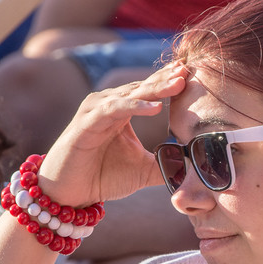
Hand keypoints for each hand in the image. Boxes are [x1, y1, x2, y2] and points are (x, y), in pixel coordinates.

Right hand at [35, 63, 187, 206]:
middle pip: (142, 86)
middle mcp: (108, 105)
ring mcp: (96, 111)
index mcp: (121, 111)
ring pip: (130, 94)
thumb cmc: (101, 177)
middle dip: (166, 78)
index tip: (192, 74)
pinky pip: (114, 109)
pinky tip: (155, 108)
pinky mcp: (86, 122)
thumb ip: (166, 165)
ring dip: (155, 88)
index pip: (148, 91)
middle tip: (189, 70)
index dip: (169, 82)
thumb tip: (194, 167)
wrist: (68, 193)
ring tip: (178, 84)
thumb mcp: (142, 171)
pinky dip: (135, 106)